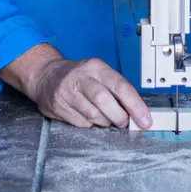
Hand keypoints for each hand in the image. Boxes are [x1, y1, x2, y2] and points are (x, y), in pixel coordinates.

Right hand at [5, 44, 151, 128]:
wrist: (45, 75)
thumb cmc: (78, 77)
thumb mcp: (98, 74)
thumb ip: (116, 90)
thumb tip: (138, 111)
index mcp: (96, 67)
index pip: (120, 86)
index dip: (135, 106)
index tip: (145, 120)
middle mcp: (81, 77)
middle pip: (104, 101)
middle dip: (119, 117)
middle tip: (123, 122)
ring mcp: (67, 92)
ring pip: (93, 115)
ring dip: (104, 122)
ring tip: (104, 118)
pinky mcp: (58, 106)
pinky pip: (81, 123)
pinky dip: (89, 124)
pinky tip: (86, 115)